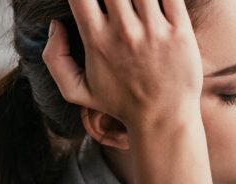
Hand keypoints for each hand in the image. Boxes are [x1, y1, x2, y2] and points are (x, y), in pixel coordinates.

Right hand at [43, 0, 202, 128]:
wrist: (163, 120)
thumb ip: (54, 58)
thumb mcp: (76, 90)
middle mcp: (124, 31)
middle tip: (115, 4)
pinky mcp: (180, 32)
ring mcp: (154, 30)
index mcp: (97, 40)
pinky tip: (155, 3)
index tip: (88, 0)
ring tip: (134, 5)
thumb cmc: (120, 104)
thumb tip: (55, 24)